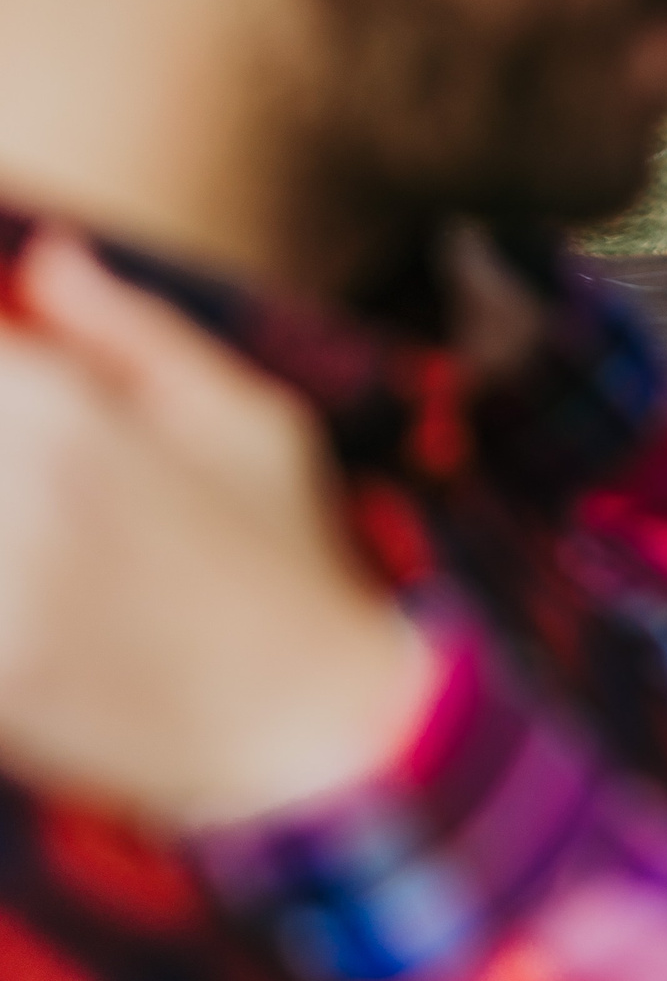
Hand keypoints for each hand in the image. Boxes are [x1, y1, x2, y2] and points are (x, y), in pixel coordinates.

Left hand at [0, 234, 432, 828]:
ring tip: (32, 536)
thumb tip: (43, 254)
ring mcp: (6, 591)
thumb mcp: (248, 424)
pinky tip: (31, 599)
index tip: (12, 394)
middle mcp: (22, 493)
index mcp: (71, 416)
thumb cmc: (290, 559)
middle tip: (25, 479)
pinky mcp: (3, 676)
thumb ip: (130, 332)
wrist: (321, 725)